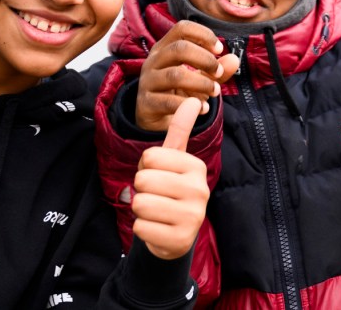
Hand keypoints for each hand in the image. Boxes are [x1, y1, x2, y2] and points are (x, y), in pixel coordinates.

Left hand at [132, 98, 208, 259]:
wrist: (176, 234)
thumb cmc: (169, 190)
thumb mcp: (174, 160)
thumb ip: (180, 130)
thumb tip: (192, 99)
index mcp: (196, 166)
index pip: (149, 156)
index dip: (145, 166)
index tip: (159, 175)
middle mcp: (199, 190)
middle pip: (143, 180)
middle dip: (141, 189)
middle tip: (156, 196)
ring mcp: (193, 216)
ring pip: (140, 203)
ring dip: (140, 210)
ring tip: (157, 212)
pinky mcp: (180, 240)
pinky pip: (140, 227)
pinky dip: (142, 229)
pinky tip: (158, 229)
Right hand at [136, 20, 238, 130]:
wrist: (154, 117)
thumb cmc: (178, 90)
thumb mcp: (200, 77)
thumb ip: (217, 69)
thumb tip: (235, 59)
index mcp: (165, 47)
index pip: (182, 28)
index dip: (203, 35)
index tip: (219, 49)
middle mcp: (153, 61)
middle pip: (179, 48)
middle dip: (205, 60)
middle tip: (218, 73)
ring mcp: (148, 81)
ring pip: (175, 75)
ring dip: (202, 83)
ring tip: (215, 92)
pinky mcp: (146, 103)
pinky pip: (169, 102)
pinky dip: (190, 105)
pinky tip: (204, 109)